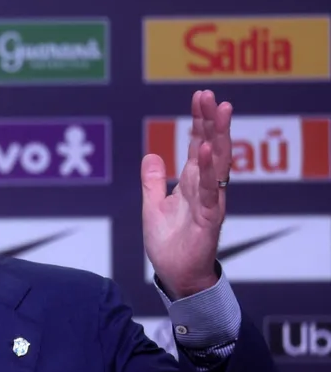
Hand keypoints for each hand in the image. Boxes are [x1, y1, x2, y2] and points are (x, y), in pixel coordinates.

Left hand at [141, 90, 232, 298]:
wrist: (175, 276)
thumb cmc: (169, 244)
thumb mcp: (152, 206)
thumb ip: (153, 182)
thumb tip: (152, 155)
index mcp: (192, 183)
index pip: (198, 145)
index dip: (199, 122)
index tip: (200, 97)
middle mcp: (204, 187)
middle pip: (211, 146)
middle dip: (210, 120)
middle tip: (210, 94)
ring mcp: (210, 201)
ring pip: (217, 163)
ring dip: (218, 135)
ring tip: (219, 110)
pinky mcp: (209, 218)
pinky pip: (210, 190)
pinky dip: (210, 170)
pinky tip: (209, 149)